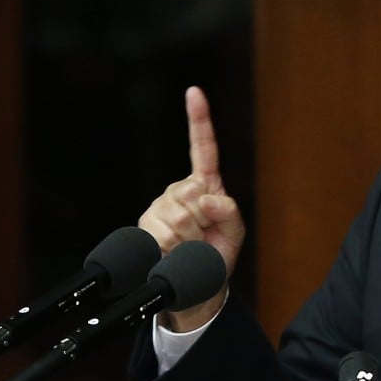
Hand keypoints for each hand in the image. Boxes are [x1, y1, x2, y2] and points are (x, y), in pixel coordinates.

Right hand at [138, 86, 245, 330]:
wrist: (196, 288)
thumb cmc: (217, 256)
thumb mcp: (235, 232)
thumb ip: (229, 211)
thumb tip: (208, 199)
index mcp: (204, 185)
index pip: (202, 147)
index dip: (198, 119)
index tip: (194, 92)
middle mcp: (179, 191)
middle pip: (190, 192)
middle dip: (202, 219)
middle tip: (204, 236)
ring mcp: (159, 208)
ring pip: (176, 215)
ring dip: (189, 237)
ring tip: (190, 245)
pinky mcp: (145, 228)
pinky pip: (162, 233)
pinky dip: (173, 247)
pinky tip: (174, 251)